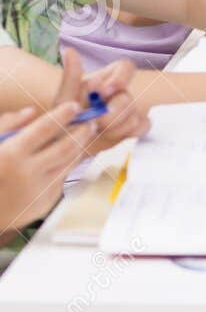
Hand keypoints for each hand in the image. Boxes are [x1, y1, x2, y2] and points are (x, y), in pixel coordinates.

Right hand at [0, 104, 81, 236]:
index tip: (74, 106)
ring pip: (69, 164)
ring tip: (85, 134)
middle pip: (65, 146)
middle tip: (90, 120)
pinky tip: (70, 156)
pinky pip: (61, 180)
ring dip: (80, 147)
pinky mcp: (43, 205)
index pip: (45, 128)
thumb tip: (32, 111)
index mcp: (12, 154)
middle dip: (82, 131)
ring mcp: (37, 191)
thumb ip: (9, 125)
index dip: (63, 114)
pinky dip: (67, 166)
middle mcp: (28, 173)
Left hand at [53, 48, 149, 158]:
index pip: (126, 68)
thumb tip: (70, 50)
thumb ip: (71, 76)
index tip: (103, 92)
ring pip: (135, 114)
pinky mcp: (132, 126)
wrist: (65, 141)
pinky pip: (141, 126)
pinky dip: (128, 132)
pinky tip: (110, 135)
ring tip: (96, 131)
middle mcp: (120, 92)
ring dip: (115, 126)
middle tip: (95, 121)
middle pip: (128, 96)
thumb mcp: (64, 97)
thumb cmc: (66, 116)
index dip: (120, 78)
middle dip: (112, 112)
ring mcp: (128, 109)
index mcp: (106, 78)